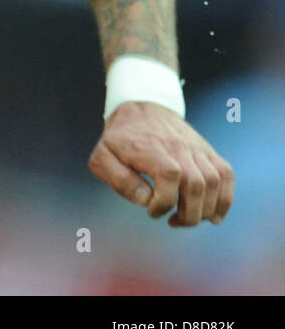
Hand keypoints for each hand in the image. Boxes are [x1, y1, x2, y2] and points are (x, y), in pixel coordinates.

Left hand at [87, 101, 234, 225]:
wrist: (141, 108)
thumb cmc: (120, 139)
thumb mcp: (102, 157)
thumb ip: (118, 180)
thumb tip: (145, 200)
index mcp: (149, 147)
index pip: (170, 174)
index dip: (164, 200)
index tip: (152, 210)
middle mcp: (177, 146)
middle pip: (196, 184)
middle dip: (187, 213)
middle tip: (171, 220)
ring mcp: (196, 148)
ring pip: (213, 182)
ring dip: (205, 210)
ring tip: (186, 218)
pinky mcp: (208, 151)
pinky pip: (226, 175)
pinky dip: (225, 199)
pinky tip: (213, 216)